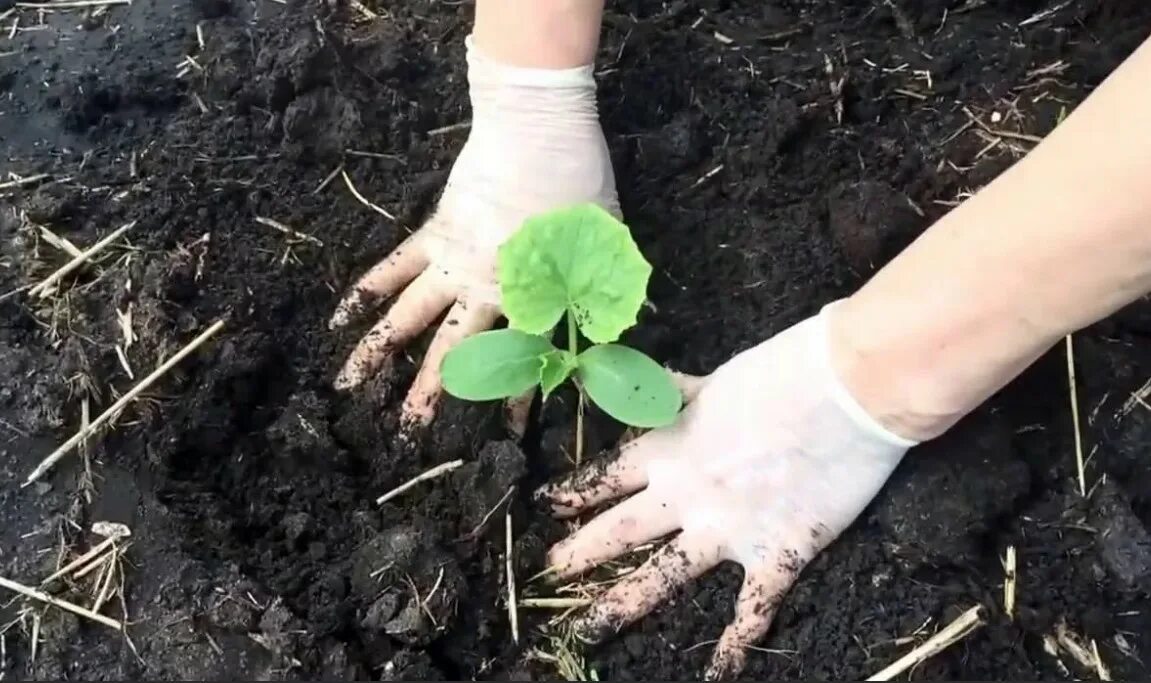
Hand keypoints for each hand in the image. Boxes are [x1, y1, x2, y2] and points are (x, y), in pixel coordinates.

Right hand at [330, 35, 617, 432]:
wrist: (536, 130)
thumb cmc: (578, 186)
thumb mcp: (606, 245)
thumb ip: (607, 293)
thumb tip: (626, 337)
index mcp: (530, 297)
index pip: (524, 359)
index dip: (520, 398)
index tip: (512, 434)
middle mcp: (484, 289)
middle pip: (452, 350)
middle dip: (429, 393)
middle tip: (407, 431)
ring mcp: (451, 262)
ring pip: (408, 315)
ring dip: (379, 351)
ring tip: (348, 385)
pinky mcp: (433, 234)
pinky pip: (395, 266)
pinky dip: (368, 288)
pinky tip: (343, 316)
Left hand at [536, 303, 917, 678]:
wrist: (846, 389)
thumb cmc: (782, 373)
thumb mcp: (716, 379)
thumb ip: (679, 394)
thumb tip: (653, 384)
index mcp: (671, 447)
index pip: (606, 476)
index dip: (574, 492)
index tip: (548, 506)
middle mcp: (687, 494)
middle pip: (618, 531)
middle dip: (578, 554)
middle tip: (548, 572)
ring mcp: (728, 529)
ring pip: (663, 577)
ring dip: (622, 605)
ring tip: (586, 629)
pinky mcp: (776, 553)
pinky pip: (750, 610)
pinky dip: (734, 645)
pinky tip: (717, 674)